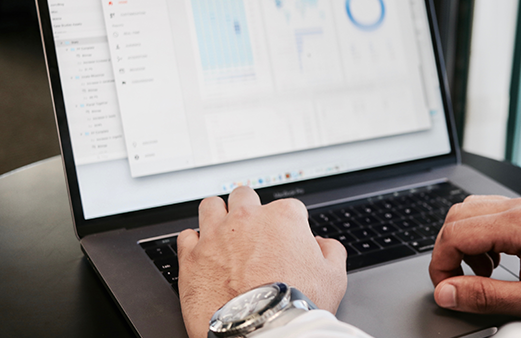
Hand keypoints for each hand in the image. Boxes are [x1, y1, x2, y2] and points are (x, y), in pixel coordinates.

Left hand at [177, 186, 346, 337]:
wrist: (261, 330)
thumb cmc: (296, 305)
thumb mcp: (334, 277)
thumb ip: (331, 251)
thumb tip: (322, 244)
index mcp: (283, 217)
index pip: (288, 207)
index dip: (288, 225)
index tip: (286, 240)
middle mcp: (247, 219)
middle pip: (244, 196)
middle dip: (249, 210)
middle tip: (253, 230)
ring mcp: (216, 235)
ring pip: (211, 206)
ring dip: (218, 215)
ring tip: (223, 232)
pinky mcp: (192, 256)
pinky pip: (186, 235)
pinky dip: (195, 243)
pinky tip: (204, 254)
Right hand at [429, 195, 520, 326]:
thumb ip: (485, 296)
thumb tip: (447, 292)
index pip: (456, 232)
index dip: (441, 263)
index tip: (446, 288)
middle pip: (459, 215)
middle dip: (448, 250)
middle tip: (458, 282)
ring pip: (473, 209)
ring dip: (466, 242)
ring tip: (483, 273)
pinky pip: (494, 213)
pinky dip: (484, 236)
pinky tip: (498, 261)